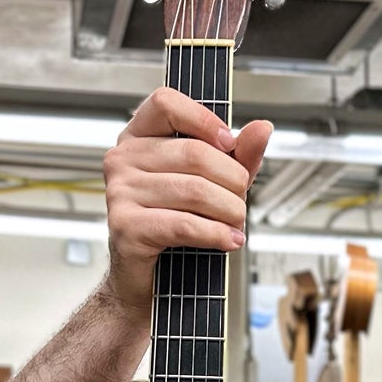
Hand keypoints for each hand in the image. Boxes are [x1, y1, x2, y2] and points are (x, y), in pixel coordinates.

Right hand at [101, 87, 271, 317]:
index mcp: (138, 137)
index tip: (230, 143)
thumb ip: (238, 156)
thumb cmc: (176, 224)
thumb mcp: (214, 183)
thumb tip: (263, 128)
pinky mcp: (125, 227)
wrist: (148, 278)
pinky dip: (216, 234)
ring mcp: (119, 193)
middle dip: (231, 180)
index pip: (166, 103)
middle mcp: (123, 159)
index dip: (204, 119)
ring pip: (194, 190)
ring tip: (236, 223)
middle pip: (193, 152)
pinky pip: (184, 224)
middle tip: (240, 201)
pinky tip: (229, 240)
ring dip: (229, 211)